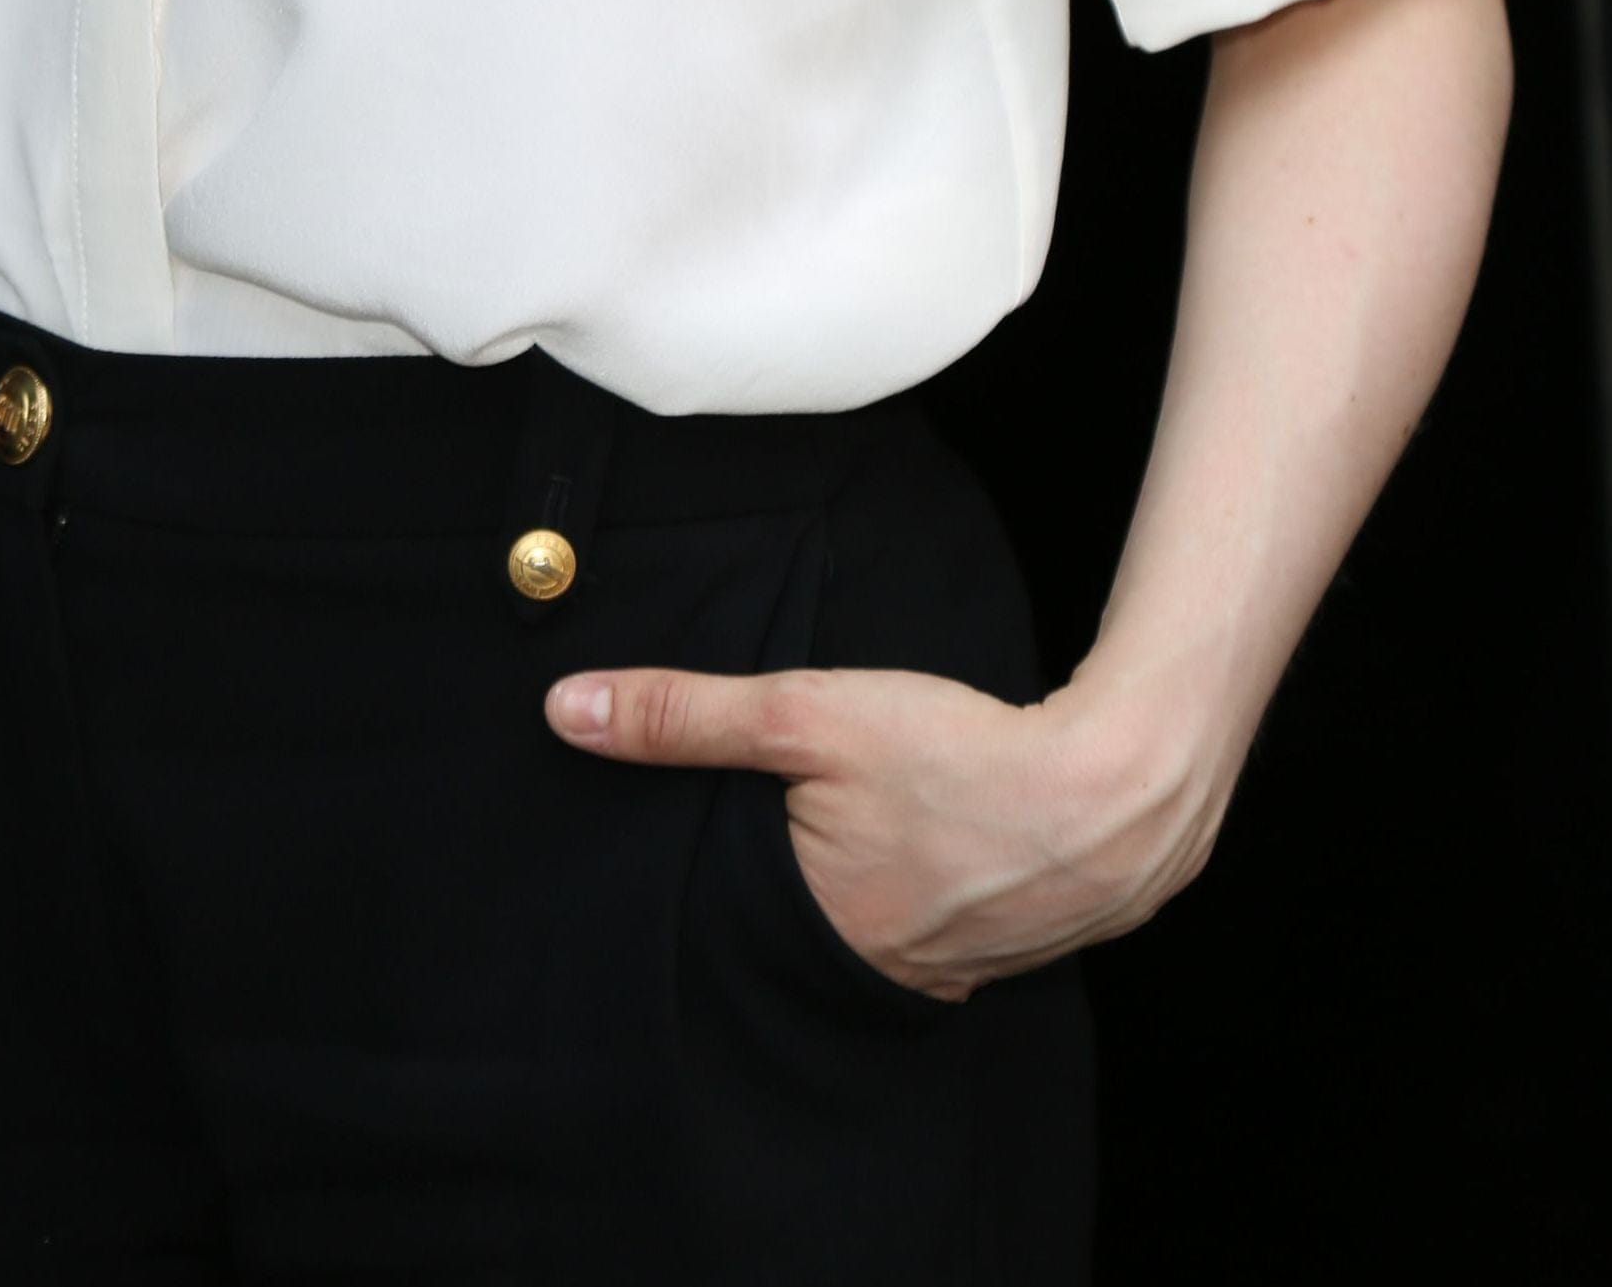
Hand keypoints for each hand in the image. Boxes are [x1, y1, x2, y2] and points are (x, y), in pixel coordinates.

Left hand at [543, 661, 1217, 1000]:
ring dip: (863, 878)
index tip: (718, 813)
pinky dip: (927, 884)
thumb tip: (564, 712)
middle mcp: (881, 978)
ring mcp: (954, 970)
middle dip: (788, 871)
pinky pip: (939, 924)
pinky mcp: (1009, 945)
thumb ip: (685, 715)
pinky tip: (936, 840)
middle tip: (800, 806)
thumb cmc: (960, 751)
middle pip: (799, 922)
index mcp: (819, 938)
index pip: (729, 907)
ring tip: (870, 823)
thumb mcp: (806, 711)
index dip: (716, 856)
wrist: (1123, 786)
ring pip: (872, 925)